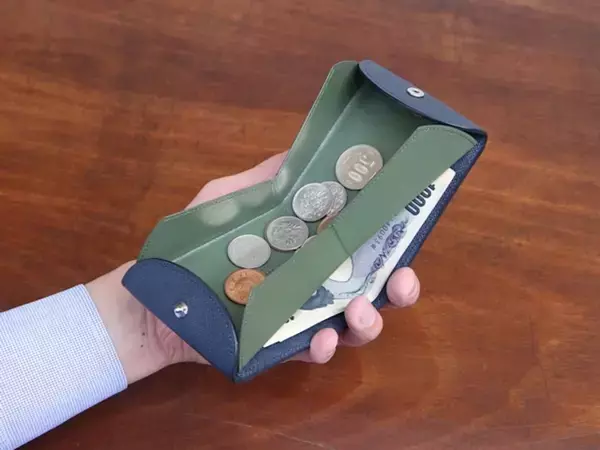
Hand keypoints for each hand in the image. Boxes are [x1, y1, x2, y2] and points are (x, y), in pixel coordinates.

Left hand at [86, 152, 420, 383]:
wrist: (156, 294)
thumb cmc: (193, 245)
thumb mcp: (228, 200)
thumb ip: (264, 181)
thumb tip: (297, 152)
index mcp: (310, 246)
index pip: (362, 242)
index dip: (391, 237)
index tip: (407, 224)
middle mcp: (313, 281)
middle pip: (372, 286)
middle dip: (398, 287)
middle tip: (401, 280)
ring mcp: (298, 315)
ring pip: (351, 325)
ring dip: (367, 321)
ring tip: (359, 310)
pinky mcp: (278, 345)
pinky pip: (310, 350)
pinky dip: (321, 346)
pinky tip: (318, 338)